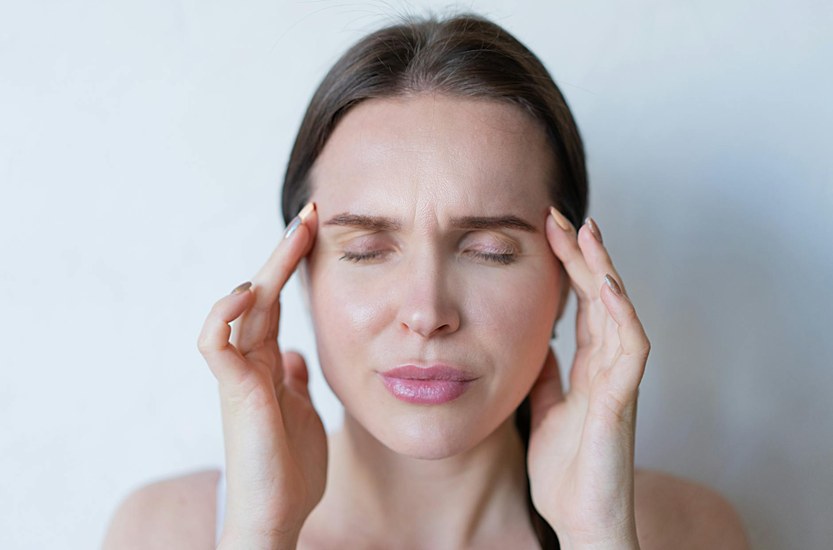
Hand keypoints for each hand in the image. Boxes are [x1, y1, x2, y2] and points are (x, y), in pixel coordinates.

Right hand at [197, 203, 325, 548]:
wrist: (277, 515)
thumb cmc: (289, 470)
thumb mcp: (304, 412)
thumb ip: (295, 381)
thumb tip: (295, 357)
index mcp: (269, 364)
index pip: (277, 302)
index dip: (293, 266)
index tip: (318, 230)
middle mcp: (251, 361)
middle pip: (262, 293)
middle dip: (285, 252)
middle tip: (310, 213)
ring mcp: (239, 374)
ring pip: (241, 306)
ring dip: (266, 268)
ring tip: (294, 237)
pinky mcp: (233, 391)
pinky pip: (216, 343)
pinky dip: (225, 313)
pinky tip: (249, 292)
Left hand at [527, 209, 649, 549]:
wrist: (581, 520)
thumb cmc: (567, 471)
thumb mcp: (545, 411)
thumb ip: (547, 378)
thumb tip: (538, 347)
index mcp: (589, 369)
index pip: (582, 306)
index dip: (568, 268)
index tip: (547, 231)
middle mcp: (607, 368)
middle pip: (601, 299)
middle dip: (584, 255)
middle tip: (562, 215)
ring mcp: (618, 382)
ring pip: (619, 314)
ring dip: (605, 271)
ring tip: (587, 233)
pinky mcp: (621, 401)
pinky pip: (630, 351)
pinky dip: (622, 316)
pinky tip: (608, 288)